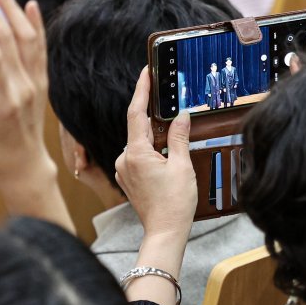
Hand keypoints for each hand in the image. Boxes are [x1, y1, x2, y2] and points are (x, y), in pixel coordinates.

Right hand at [0, 0, 72, 232]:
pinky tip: (30, 6)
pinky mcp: (41, 82)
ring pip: (28, 39)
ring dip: (13, 10)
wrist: (25, 167)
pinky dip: (36, 26)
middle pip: (9, 39)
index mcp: (5, 100)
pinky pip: (40, 48)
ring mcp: (36, 83)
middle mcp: (25, 87)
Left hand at [115, 67, 196, 241]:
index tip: (145, 73)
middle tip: (169, 104)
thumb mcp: (181, 165)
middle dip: (155, 117)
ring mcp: (124, 170)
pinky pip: (139, 156)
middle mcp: (124, 160)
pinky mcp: (128, 178)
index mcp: (135, 153)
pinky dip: (152, 150)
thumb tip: (181, 116)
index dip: (141, 90)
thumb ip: (179, 137)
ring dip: (156, 138)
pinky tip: (167, 157)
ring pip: (140, 143)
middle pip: (139, 128)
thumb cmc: (174, 203)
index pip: (136, 113)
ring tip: (175, 144)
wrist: (165, 231)